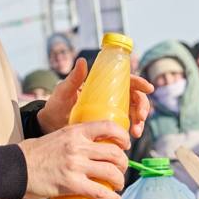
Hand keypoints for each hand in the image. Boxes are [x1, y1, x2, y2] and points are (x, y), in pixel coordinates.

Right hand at [19, 120, 129, 198]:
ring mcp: (76, 165)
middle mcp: (78, 146)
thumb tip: (92, 146)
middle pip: (114, 153)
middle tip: (120, 170)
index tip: (126, 144)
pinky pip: (100, 192)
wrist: (16, 167)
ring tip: (117, 185)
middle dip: (123, 163)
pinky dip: (112, 198)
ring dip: (119, 181)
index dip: (123, 136)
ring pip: (111, 173)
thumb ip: (75, 139)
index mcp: (76, 131)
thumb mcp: (58, 136)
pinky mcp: (71, 184)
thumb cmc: (35, 153)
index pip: (108, 126)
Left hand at [37, 59, 153, 138]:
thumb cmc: (57, 105)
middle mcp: (111, 97)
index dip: (139, 83)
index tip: (148, 88)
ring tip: (136, 132)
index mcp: (103, 85)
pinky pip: (126, 127)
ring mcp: (111, 112)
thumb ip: (74, 78)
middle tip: (140, 117)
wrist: (50, 126)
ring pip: (133, 113)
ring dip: (140, 121)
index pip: (125, 81)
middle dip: (142, 106)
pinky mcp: (110, 125)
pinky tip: (130, 138)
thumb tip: (82, 60)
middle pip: (134, 97)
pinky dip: (131, 131)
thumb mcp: (64, 91)